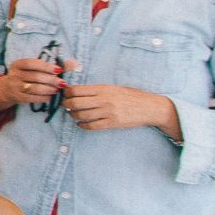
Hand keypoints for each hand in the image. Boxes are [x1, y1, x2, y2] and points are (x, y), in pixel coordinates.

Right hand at [0, 56, 71, 110]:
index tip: (59, 70)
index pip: (32, 63)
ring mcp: (15, 87)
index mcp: (18, 64)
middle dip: (51, 80)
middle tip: (62, 83)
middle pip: (35, 77)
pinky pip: (32, 98)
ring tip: (57, 90)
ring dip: (48, 89)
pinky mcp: (18, 97)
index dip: (46, 66)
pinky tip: (51, 97)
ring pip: (34, 88)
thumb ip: (54, 66)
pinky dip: (43, 98)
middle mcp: (15, 74)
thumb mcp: (34, 68)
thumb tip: (75, 63)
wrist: (7, 89)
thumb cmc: (26, 75)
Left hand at [61, 84, 178, 136]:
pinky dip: (82, 125)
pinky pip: (91, 126)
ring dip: (73, 115)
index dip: (67, 92)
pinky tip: (81, 123)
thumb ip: (97, 90)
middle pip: (75, 102)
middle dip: (66, 104)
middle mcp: (104, 100)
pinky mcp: (112, 123)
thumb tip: (77, 92)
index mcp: (103, 88)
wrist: (150, 107)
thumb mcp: (114, 88)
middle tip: (65, 105)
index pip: (77, 90)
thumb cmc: (132, 96)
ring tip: (73, 114)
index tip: (64, 94)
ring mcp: (108, 112)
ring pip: (81, 115)